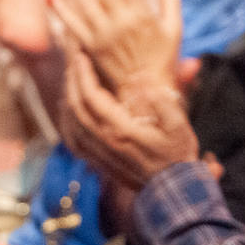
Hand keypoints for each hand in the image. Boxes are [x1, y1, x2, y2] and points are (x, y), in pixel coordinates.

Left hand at [50, 0, 181, 93]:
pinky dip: (60, 9)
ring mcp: (102, 35)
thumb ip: (170, 3)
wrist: (146, 91)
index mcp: (142, 17)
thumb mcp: (174, 31)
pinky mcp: (90, 47)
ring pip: (85, 0)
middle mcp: (120, 23)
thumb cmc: (163, 60)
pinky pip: (71, 24)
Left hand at [60, 46, 197, 188]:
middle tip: (73, 59)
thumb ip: (163, 102)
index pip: (91, 96)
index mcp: (121, 129)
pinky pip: (72, 139)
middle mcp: (104, 140)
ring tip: (71, 79)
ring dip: (67, 97)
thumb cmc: (177, 154)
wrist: (173, 188)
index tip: (82, 55)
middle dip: (72, 79)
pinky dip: (65, 122)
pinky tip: (67, 111)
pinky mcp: (98, 161)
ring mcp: (98, 152)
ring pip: (70, 121)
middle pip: (76, 105)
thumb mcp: (178, 125)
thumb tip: (145, 82)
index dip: (83, 73)